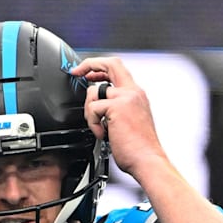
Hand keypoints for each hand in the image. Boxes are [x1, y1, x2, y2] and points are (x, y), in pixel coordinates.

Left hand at [70, 57, 166, 179]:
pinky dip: (93, 123)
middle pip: (110, 63)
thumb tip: (99, 107)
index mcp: (136, 95)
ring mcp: (125, 97)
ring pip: (94, 91)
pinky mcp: (116, 106)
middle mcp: (133, 92)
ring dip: (89, 111)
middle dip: (89, 65)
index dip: (100, 67)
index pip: (118, 69)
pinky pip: (93, 108)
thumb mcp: (128, 121)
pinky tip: (104, 134)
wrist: (146, 159)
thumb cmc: (138, 148)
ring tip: (100, 127)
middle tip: (76, 72)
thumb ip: (117, 109)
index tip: (88, 73)